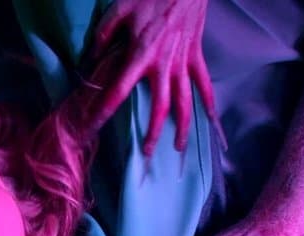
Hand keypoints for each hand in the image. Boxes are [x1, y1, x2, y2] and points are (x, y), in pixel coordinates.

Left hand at [86, 0, 216, 154]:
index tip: (94, 128)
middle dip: (153, 133)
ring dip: (182, 126)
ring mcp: (182, 62)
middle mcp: (162, 65)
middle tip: (147, 154)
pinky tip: (211, 118)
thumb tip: (92, 56)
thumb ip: (104, 34)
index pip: (119, 91)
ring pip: (183, 101)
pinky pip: (203, 83)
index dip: (105, 111)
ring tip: (178, 147)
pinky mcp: (195, 56)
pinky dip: (209, 101)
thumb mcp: (119, 10)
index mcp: (140, 56)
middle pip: (158, 107)